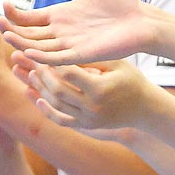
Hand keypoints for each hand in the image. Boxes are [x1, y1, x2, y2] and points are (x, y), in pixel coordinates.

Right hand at [0, 0, 161, 64]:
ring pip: (40, 48)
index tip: (4, 5)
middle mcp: (62, 33)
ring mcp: (71, 45)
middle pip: (29, 35)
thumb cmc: (120, 1)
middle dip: (12, 31)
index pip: (29, 19)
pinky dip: (44, 56)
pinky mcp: (83, 55)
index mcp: (61, 16)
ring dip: (23, 44)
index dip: (15, 15)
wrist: (142, 19)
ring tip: (8, 37)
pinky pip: (59, 58)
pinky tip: (30, 51)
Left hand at [31, 61, 155, 139]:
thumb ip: (91, 58)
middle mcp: (93, 107)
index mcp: (100, 89)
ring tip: (30, 75)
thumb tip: (64, 49)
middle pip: (58, 90)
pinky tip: (37, 98)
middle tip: (32, 61)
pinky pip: (62, 120)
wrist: (145, 108)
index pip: (69, 73)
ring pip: (56, 105)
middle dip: (42, 74)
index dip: (54, 61)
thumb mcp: (116, 64)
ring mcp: (88, 119)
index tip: (45, 50)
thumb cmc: (132, 80)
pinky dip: (47, 111)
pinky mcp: (86, 126)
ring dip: (40, 90)